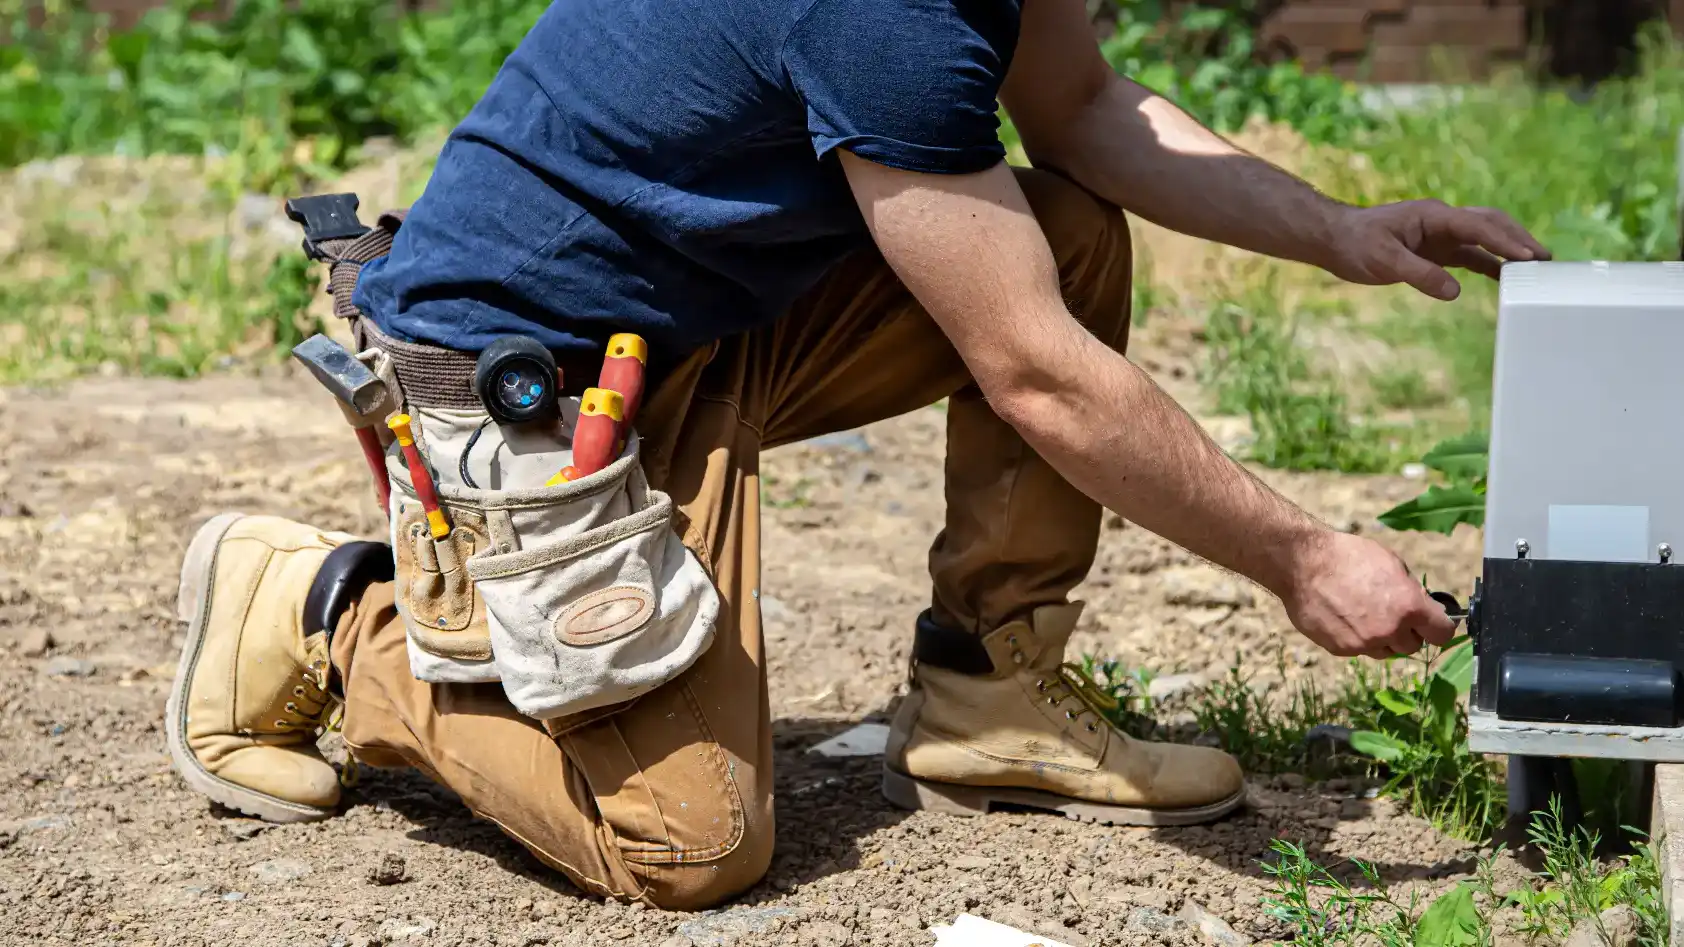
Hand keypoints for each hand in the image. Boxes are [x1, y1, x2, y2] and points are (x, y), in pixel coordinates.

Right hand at [1278, 531, 1456, 658]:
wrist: (1303, 563)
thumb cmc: (1348, 556)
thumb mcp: (1391, 563)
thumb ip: (1410, 591)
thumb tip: (1422, 607)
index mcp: (1409, 607)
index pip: (1442, 634)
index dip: (1438, 628)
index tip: (1432, 624)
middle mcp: (1390, 630)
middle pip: (1412, 646)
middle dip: (1406, 632)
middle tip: (1390, 613)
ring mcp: (1364, 643)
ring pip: (1385, 651)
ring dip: (1382, 639)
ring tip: (1363, 615)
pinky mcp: (1341, 649)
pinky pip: (1359, 650)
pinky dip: (1356, 638)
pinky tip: (1343, 617)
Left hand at [1321, 200, 1551, 301]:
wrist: (1335, 240)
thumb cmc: (1355, 244)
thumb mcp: (1384, 261)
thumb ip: (1420, 275)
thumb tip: (1455, 292)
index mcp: (1434, 216)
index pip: (1478, 226)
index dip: (1504, 241)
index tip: (1528, 256)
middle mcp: (1443, 221)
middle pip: (1491, 225)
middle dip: (1519, 240)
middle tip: (1546, 259)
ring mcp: (1441, 235)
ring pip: (1485, 239)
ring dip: (1509, 251)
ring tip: (1537, 268)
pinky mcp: (1437, 250)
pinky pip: (1471, 255)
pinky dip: (1490, 264)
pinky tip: (1505, 278)